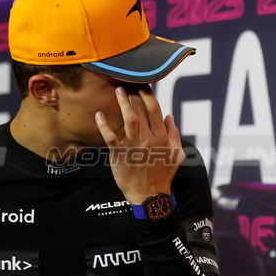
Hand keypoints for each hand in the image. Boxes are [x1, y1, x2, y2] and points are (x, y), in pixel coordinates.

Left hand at [95, 85, 184, 204]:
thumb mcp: (177, 155)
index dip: (149, 94)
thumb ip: (174, 135)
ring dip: (123, 103)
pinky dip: (104, 126)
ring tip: (118, 90)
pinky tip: (98, 115)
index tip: (143, 83)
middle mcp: (149, 140)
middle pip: (141, 111)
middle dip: (134, 94)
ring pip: (128, 120)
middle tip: (127, 80)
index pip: (155, 110)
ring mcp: (134, 147)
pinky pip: (111, 138)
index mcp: (162, 138)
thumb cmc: (163, 175)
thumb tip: (170, 117)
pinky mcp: (120, 155)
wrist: (150, 195)